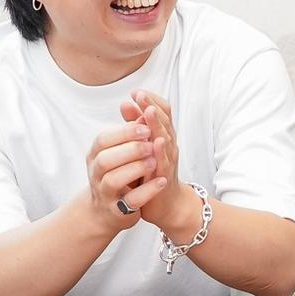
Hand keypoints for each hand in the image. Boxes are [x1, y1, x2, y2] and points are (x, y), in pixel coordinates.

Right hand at [84, 119, 165, 232]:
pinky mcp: (117, 211)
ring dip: (136, 168)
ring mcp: (104, 193)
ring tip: (155, 161)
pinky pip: (131, 201)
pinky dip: (147, 191)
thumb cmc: (118, 173)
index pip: (104, 139)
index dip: (124, 132)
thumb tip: (144, 108)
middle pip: (106, 159)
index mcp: (96, 155)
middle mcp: (96, 173)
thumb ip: (133, 133)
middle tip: (152, 144)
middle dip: (131, 149)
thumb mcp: (123, 152)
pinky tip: (162, 181)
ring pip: (114, 180)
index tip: (146, 127)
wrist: (106, 211)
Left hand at [121, 91, 189, 231]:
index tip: (136, 91)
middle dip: (151, 106)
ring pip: (165, 138)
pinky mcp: (165, 176)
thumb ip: (135, 126)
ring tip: (149, 111)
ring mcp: (168, 160)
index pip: (162, 112)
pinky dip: (161, 150)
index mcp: (163, 135)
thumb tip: (126, 103)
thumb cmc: (152, 174)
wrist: (166, 204)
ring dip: (158, 124)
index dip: (150, 100)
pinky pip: (164, 162)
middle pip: (164, 120)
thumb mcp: (143, 147)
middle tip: (140, 95)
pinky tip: (156, 141)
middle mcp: (169, 144)